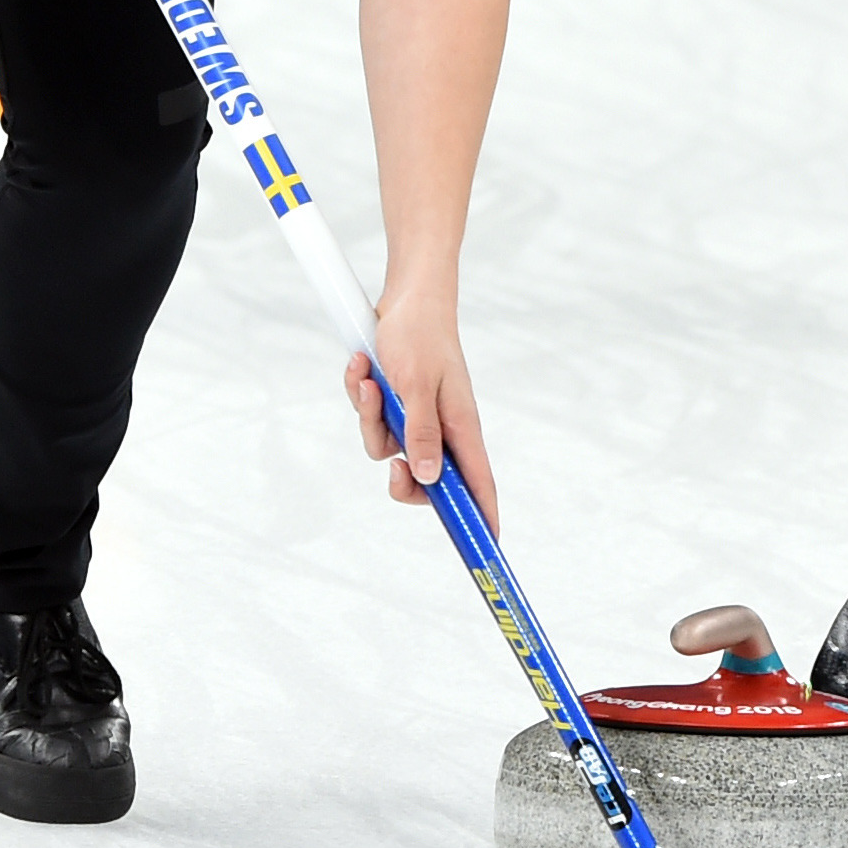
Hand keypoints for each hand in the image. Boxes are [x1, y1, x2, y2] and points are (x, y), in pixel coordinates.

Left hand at [344, 288, 498, 531]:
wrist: (406, 295)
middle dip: (401, 479)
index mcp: (461, 428)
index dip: (483, 520)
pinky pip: (372, 421)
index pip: (479, 486)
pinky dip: (362, 397)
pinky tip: (363, 367)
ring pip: (387, 449)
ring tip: (371, 381)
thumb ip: (422, 432)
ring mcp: (417, 417)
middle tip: (392, 469)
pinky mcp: (395, 404)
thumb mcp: (416, 386)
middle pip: (425, 482)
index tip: (486, 552)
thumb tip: (430, 478)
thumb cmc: (420, 335)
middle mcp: (442, 428)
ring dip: (370, 419)